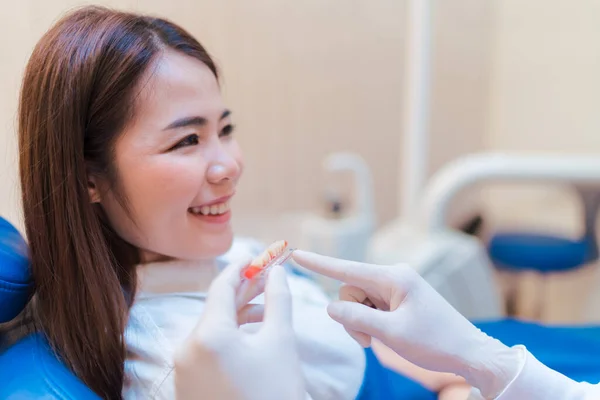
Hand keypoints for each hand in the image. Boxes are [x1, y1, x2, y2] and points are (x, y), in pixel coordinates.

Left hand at [174, 260, 305, 399]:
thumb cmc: (274, 394)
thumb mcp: (281, 342)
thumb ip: (278, 300)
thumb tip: (277, 271)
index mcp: (208, 335)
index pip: (222, 286)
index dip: (242, 268)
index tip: (258, 256)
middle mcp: (188, 349)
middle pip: (216, 307)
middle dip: (244, 290)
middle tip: (267, 275)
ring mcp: (184, 370)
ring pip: (212, 328)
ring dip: (238, 314)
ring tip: (267, 308)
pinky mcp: (188, 385)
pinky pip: (207, 349)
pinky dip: (228, 337)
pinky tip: (252, 335)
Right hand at [292, 250, 523, 398]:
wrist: (469, 353)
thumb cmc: (435, 342)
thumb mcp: (392, 333)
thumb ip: (357, 318)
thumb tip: (331, 306)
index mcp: (394, 277)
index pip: (347, 269)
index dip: (319, 263)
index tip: (296, 253)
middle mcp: (393, 278)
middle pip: (350, 291)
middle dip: (351, 315)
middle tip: (368, 340)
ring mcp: (396, 289)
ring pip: (358, 301)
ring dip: (360, 322)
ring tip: (379, 339)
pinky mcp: (398, 300)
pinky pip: (370, 307)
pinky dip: (370, 323)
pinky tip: (385, 335)